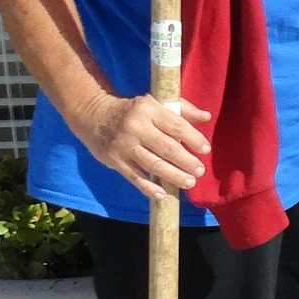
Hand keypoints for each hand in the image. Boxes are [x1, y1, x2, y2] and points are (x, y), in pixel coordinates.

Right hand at [70, 93, 210, 199]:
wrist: (93, 115)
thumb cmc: (132, 110)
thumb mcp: (155, 103)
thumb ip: (182, 109)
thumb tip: (206, 117)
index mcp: (148, 109)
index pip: (176, 125)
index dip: (193, 138)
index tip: (205, 150)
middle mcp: (136, 127)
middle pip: (166, 148)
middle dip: (186, 161)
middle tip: (199, 171)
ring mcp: (124, 145)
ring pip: (153, 164)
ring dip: (173, 176)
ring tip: (188, 182)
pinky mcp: (114, 160)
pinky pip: (134, 177)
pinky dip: (148, 188)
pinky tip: (162, 195)